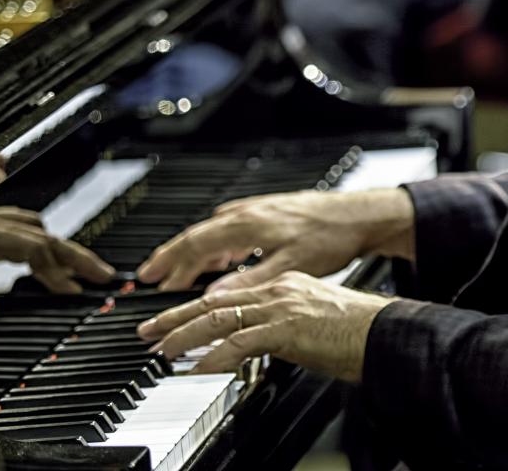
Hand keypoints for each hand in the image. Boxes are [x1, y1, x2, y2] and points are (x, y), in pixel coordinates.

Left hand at [0, 207, 115, 293]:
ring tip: (77, 266)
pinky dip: (38, 236)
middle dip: (76, 255)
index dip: (56, 271)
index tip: (73, 291)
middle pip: (42, 234)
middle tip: (103, 273)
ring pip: (32, 225)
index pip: (32, 249)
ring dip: (58, 245)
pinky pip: (18, 222)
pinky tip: (41, 247)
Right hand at [136, 188, 414, 291]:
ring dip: (195, 250)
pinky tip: (223, 255)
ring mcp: (259, 210)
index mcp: (248, 224)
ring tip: (179, 271)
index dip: (171, 263)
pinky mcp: (271, 212)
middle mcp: (249, 213)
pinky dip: (217, 242)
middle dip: (173, 256)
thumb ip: (248, 281)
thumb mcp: (288, 267)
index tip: (151, 280)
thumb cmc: (329, 237)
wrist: (357, 215)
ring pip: (215, 230)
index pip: (196, 243)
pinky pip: (232, 227)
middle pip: (199, 234)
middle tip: (151, 276)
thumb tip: (213, 297)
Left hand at [137, 271, 392, 382]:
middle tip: (147, 331)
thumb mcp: (312, 323)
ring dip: (185, 335)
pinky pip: (241, 341)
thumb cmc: (359, 332)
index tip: (171, 321)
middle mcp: (280, 289)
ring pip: (220, 317)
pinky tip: (198, 369)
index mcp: (286, 285)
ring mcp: (283, 306)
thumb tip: (256, 345)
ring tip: (162, 350)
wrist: (387, 331)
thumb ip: (282, 327)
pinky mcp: (289, 327)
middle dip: (176, 317)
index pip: (230, 295)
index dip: (195, 308)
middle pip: (216, 301)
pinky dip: (214, 356)